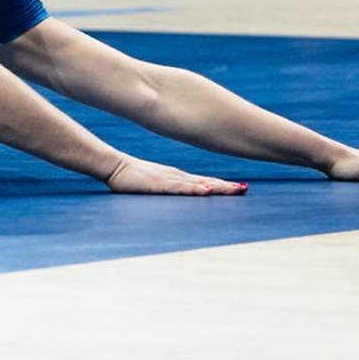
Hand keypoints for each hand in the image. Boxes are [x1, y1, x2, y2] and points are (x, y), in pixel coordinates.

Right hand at [104, 156, 247, 195]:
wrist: (113, 166)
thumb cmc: (130, 176)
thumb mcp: (154, 183)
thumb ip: (168, 187)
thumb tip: (181, 193)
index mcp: (178, 177)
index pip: (206, 181)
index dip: (223, 185)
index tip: (241, 187)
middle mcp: (177, 177)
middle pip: (207, 182)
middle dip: (227, 187)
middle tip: (245, 189)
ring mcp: (169, 180)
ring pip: (198, 184)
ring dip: (217, 187)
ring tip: (234, 190)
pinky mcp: (158, 184)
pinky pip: (179, 188)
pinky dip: (194, 189)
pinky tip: (205, 191)